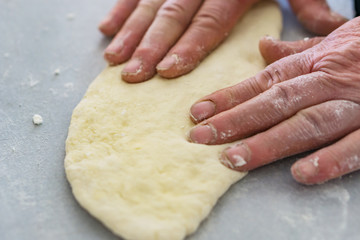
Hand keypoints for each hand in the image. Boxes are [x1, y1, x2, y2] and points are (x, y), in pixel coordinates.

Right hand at [99, 0, 346, 82]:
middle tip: (132, 76)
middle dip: (149, 48)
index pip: (208, 23)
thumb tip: (326, 26)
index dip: (186, 48)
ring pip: (149, 4)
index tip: (166, 72)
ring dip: (129, 33)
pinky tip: (107, 28)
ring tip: (114, 60)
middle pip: (171, 16)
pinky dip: (120, 8)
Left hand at [188, 17, 359, 184]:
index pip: (262, 82)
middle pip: (275, 103)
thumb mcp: (329, 44)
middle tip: (201, 138)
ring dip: (269, 144)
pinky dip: (329, 160)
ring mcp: (353, 105)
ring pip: (307, 124)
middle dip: (236, 122)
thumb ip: (295, 49)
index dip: (228, 97)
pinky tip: (300, 174)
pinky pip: (355, 147)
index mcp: (311, 65)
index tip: (198, 113)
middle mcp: (327, 83)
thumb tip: (262, 46)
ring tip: (234, 160)